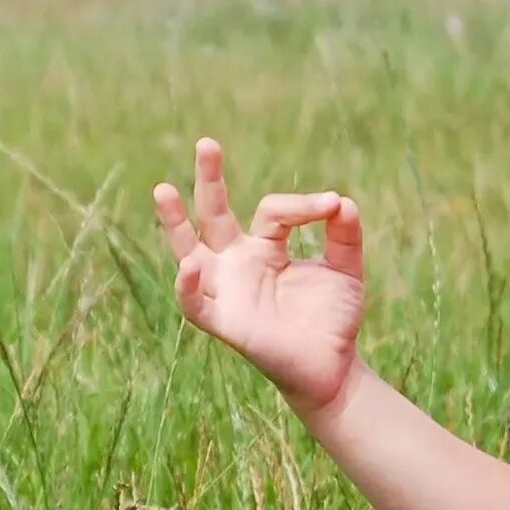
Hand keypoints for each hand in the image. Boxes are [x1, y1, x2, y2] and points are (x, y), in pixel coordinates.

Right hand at [151, 137, 365, 415]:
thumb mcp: (346, 270)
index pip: (271, 211)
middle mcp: (238, 263)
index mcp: (265, 246)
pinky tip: (191, 265)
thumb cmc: (333, 318)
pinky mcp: (224, 322)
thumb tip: (341, 200)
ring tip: (163, 190)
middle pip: (214, 214)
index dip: (301, 205)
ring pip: (190, 251)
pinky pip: (196, 303)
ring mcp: (227, 290)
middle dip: (208, 179)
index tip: (331, 206)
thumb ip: (344, 236)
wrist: (333, 367)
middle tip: (207, 142)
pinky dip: (189, 286)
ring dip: (174, 223)